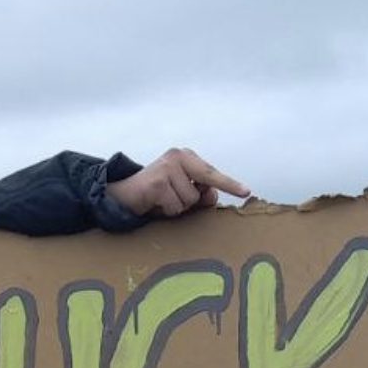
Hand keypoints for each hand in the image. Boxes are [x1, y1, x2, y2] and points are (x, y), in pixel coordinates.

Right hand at [108, 148, 250, 219]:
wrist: (122, 194)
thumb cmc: (155, 195)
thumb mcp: (181, 193)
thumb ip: (200, 194)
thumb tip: (210, 196)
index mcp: (186, 157)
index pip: (211, 173)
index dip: (229, 184)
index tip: (245, 192)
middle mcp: (177, 157)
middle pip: (202, 191)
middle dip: (192, 201)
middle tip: (170, 199)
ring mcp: (167, 167)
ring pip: (188, 201)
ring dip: (175, 207)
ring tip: (160, 200)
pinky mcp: (158, 181)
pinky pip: (175, 206)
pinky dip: (165, 210)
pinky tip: (153, 203)